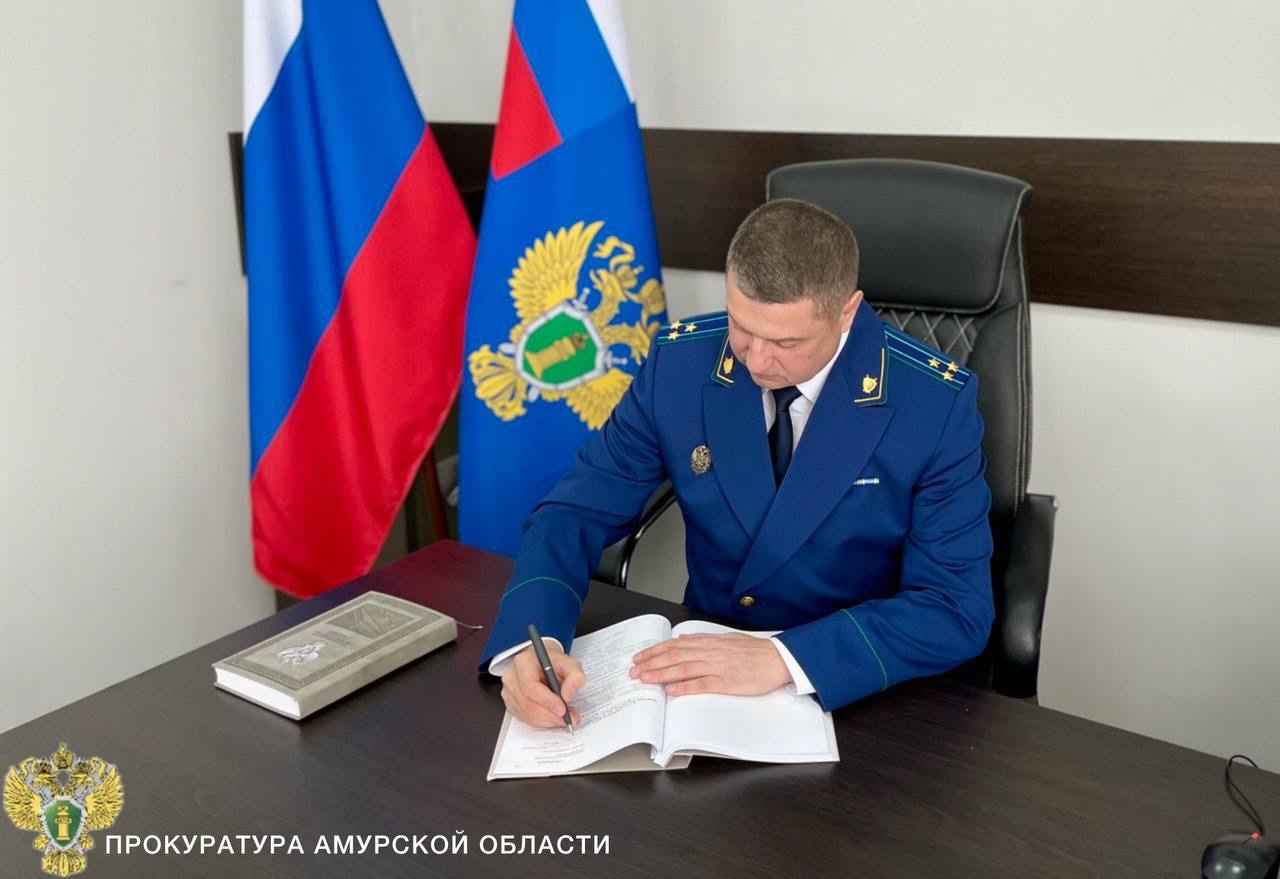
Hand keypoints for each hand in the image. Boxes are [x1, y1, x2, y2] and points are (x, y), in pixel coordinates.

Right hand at [500, 641, 584, 728]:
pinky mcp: (511, 703)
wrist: (544, 663)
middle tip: (568, 718)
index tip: (563, 708)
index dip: (547, 701)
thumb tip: (567, 695)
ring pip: (526, 714)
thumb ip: (574, 677)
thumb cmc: (554, 662)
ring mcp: (509, 691)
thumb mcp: (570, 664)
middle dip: (550, 715)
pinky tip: (553, 717)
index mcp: (524, 662)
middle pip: (527, 703)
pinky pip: (525, 718)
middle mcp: (512, 676)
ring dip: (547, 720)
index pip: (530, 686)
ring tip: (564, 717)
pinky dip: (541, 722)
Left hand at [629, 634, 791, 696]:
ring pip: (683, 669)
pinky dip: (685, 687)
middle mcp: (709, 652)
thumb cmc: (754, 651)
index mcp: (709, 642)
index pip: (675, 645)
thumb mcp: (726, 639)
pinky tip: (671, 690)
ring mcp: (717, 667)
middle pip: (674, 656)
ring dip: (661, 674)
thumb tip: (684, 638)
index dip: (655, 651)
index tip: (640, 656)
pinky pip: (701, 684)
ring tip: (645, 679)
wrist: (778, 658)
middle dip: (651, 663)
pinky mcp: (726, 682)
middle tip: (634, 670)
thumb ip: (704, 640)